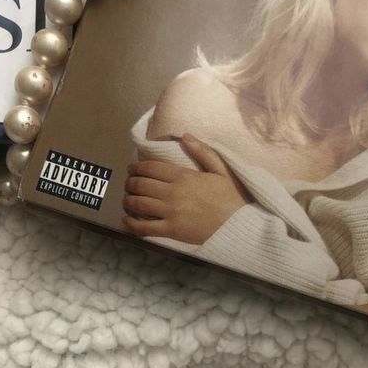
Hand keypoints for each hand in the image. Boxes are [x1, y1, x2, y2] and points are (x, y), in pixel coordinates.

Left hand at [122, 133, 249, 243]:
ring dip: (128, 200)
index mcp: (183, 176)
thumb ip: (202, 151)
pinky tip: (127, 220)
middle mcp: (173, 192)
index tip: (132, 168)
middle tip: (128, 183)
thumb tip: (185, 136)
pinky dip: (131, 224)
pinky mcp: (171, 230)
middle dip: (130, 182)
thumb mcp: (221, 170)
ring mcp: (171, 212)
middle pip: (140, 184)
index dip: (136, 167)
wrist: (240, 225)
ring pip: (138, 203)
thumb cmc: (231, 198)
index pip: (151, 167)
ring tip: (127, 199)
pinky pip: (144, 227)